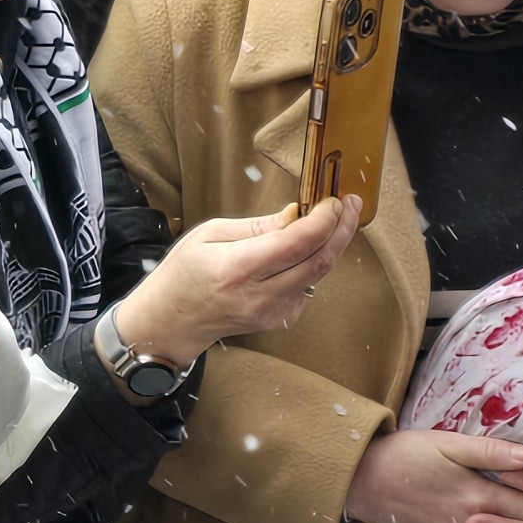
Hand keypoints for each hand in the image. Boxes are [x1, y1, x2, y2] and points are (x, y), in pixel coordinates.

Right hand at [104, 196, 360, 360]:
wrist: (172, 321)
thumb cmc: (185, 273)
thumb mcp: (211, 234)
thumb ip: (259, 226)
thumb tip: (298, 214)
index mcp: (236, 269)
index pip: (296, 243)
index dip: (323, 219)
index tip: (333, 200)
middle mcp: (258, 295)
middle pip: (318, 261)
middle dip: (342, 229)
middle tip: (351, 205)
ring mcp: (271, 313)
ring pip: (318, 274)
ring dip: (329, 245)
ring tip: (329, 222)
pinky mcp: (278, 320)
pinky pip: (307, 287)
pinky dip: (309, 265)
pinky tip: (296, 255)